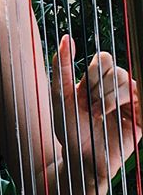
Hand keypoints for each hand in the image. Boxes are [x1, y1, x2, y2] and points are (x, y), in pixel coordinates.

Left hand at [52, 35, 141, 182]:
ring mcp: (130, 103)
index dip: (95, 71)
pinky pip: (142, 98)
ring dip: (110, 98)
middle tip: (90, 107)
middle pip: (117, 69)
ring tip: (98, 115)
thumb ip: (62, 65)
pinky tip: (121, 114)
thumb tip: (66, 37)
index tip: (83, 90)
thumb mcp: (60, 94)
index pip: (105, 58)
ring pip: (129, 82)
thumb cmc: (68, 127)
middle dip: (100, 86)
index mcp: (96, 80)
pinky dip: (133, 102)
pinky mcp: (141, 120)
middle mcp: (114, 89)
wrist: (80, 158)